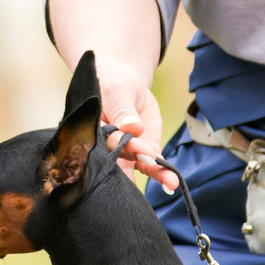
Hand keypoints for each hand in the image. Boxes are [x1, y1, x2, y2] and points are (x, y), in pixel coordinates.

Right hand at [90, 53, 178, 190]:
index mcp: (92, 132)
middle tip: (150, 161)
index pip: (102, 143)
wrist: (126, 82)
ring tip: (170, 182)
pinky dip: (162, 173)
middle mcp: (106, 147)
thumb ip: (122, 110)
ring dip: (155, 174)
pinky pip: (152, 165)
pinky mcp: (143, 152)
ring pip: (138, 165)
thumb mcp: (117, 90)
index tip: (133, 145)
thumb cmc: (113, 82)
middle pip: (119, 161)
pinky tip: (171, 182)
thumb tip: (133, 126)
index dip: (118, 145)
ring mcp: (126, 152)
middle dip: (135, 163)